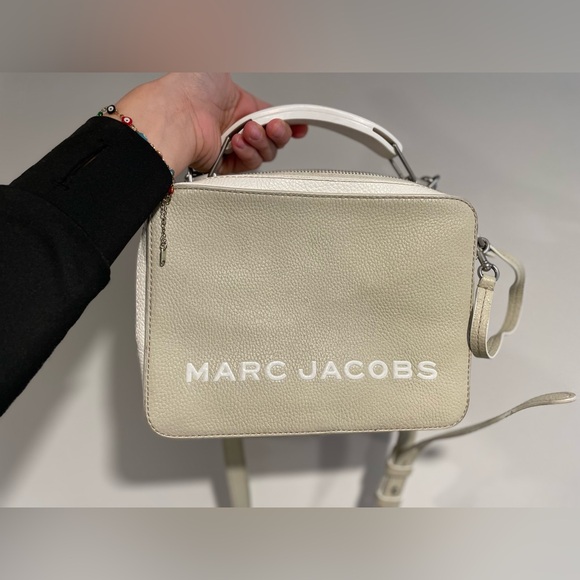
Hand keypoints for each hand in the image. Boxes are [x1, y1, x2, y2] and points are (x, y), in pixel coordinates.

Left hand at [114, 73, 307, 174]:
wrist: (176, 114)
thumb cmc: (189, 89)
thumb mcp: (224, 70)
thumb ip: (246, 77)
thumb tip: (257, 75)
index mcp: (236, 105)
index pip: (271, 116)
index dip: (288, 121)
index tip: (301, 124)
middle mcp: (234, 127)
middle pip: (272, 138)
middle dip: (278, 133)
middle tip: (273, 126)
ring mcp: (230, 147)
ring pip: (263, 153)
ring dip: (260, 142)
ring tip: (246, 132)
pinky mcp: (224, 165)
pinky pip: (249, 166)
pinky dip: (247, 155)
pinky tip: (236, 143)